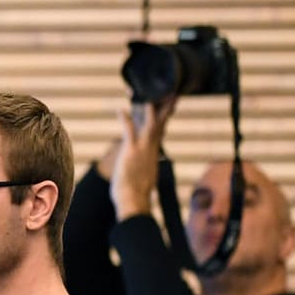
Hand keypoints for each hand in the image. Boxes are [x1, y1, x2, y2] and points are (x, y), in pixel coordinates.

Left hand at [109, 98, 174, 218]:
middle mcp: (151, 148)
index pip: (160, 131)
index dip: (164, 119)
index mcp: (153, 153)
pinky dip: (125, 119)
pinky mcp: (131, 151)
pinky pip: (129, 131)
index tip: (170, 108)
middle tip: (172, 93)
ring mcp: (142, 148)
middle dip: (166, 108)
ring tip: (149, 95)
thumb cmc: (136, 194)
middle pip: (161, 123)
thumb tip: (149, 173)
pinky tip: (121, 110)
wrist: (134, 200)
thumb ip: (146, 170)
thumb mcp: (144, 178)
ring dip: (150, 108)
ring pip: (150, 123)